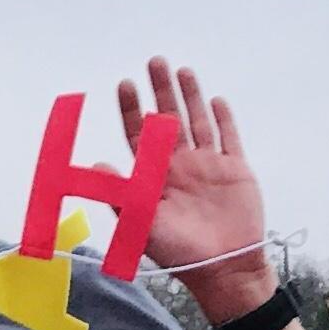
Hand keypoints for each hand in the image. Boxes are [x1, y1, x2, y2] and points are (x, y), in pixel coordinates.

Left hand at [119, 59, 274, 318]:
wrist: (223, 269)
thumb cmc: (179, 252)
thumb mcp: (142, 222)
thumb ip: (119, 193)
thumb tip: (93, 165)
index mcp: (155, 176)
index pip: (140, 134)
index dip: (132, 109)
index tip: (124, 84)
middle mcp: (180, 166)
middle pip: (169, 118)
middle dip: (161, 90)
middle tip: (154, 60)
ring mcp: (209, 166)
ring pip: (198, 121)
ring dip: (190, 95)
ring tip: (182, 70)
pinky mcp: (235, 170)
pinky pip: (228, 138)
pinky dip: (223, 118)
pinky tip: (216, 99)